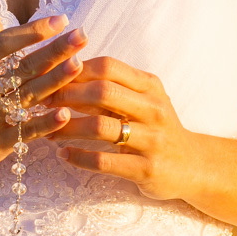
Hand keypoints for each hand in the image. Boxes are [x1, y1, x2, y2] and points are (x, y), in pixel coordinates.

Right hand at [0, 14, 89, 187]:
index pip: (2, 44)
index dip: (32, 31)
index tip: (59, 19)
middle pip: (21, 67)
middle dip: (55, 49)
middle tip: (81, 34)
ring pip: (26, 97)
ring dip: (56, 80)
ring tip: (80, 63)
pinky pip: (23, 133)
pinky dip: (44, 123)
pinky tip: (65, 113)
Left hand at [45, 55, 194, 201]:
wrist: (193, 165)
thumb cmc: (157, 128)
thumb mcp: (142, 102)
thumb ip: (110, 90)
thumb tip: (66, 76)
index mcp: (150, 86)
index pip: (109, 67)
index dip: (76, 70)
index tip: (52, 78)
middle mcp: (153, 109)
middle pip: (103, 92)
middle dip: (68, 96)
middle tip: (44, 103)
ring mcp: (152, 140)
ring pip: (101, 127)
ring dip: (68, 128)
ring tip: (48, 132)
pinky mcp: (146, 168)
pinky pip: (104, 162)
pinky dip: (79, 157)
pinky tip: (64, 155)